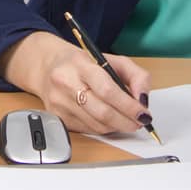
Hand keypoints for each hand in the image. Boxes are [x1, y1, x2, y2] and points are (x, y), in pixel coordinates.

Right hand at [0, 31, 152, 134]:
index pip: (107, 90)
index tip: (143, 114)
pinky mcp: (57, 116)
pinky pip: (87, 130)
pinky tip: (107, 120)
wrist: (47, 66)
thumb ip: (136, 76)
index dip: (128, 106)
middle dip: (126, 121)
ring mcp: (59, 102)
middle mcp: (66, 82)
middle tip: (139, 122)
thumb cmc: (83, 63)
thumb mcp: (112, 59)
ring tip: (126, 120)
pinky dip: (103, 128)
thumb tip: (143, 100)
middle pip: (102, 112)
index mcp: (80, 64)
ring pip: (96, 125)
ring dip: (117, 126)